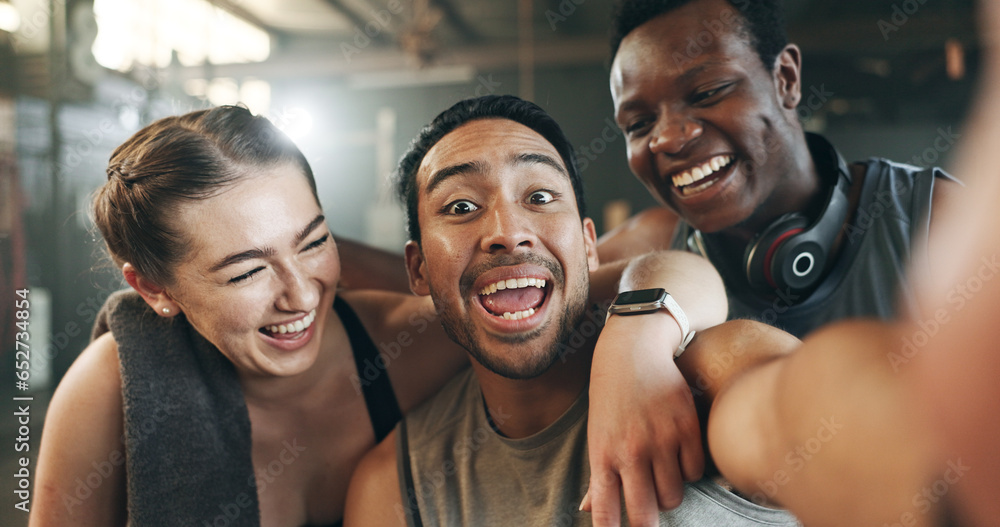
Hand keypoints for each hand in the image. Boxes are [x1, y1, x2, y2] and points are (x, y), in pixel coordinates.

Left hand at [585, 312, 703, 526]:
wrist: (632, 350)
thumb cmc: (611, 398)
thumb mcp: (597, 434)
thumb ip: (598, 476)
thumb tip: (588, 511)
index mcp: (603, 456)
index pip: (606, 514)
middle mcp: (630, 452)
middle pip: (646, 515)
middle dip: (648, 523)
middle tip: (649, 517)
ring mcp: (660, 440)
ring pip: (674, 496)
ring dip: (670, 493)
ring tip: (663, 476)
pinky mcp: (686, 427)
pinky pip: (695, 471)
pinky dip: (690, 470)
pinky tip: (680, 455)